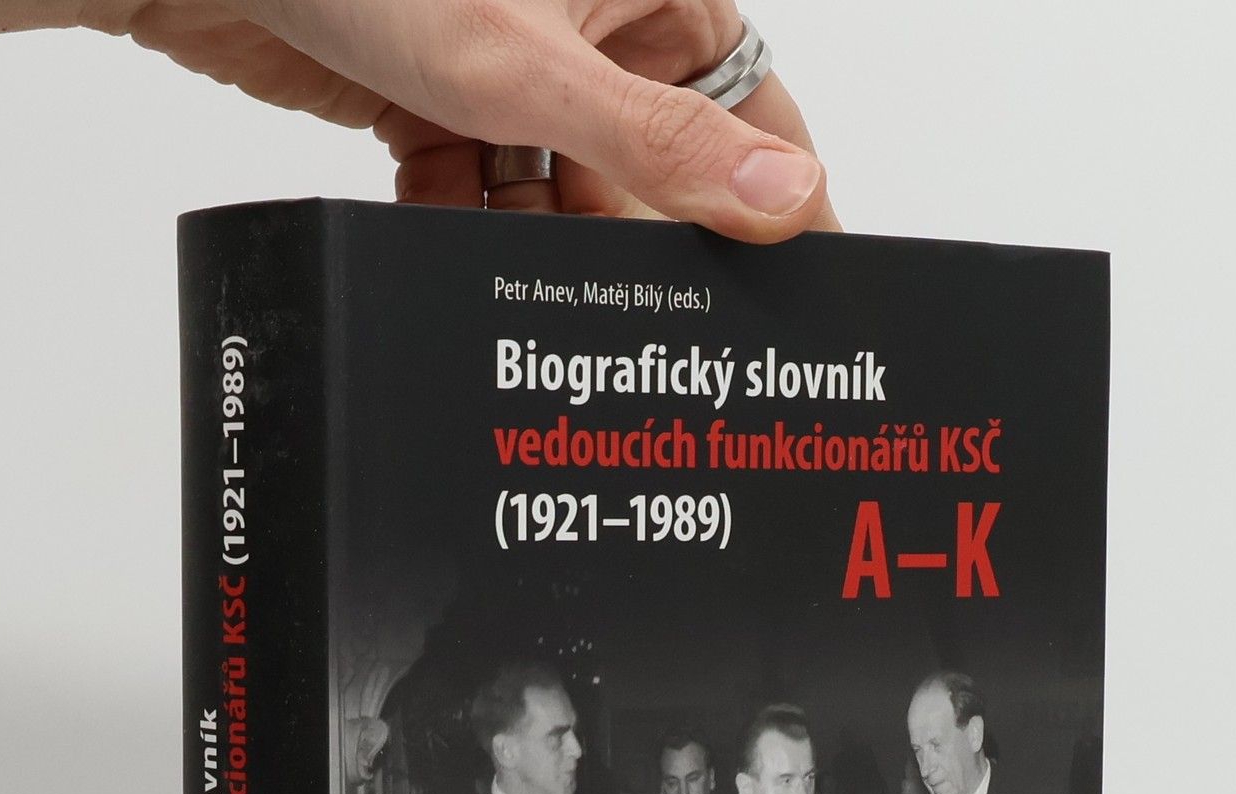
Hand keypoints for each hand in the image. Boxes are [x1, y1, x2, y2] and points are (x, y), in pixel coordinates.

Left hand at [84, 0, 833, 239]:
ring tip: (521, 283)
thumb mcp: (528, 64)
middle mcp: (587, 19)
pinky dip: (458, 223)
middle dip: (627, 239)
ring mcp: (510, 63)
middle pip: (647, 167)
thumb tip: (779, 202)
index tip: (797, 282)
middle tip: (642, 321)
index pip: (747, 104)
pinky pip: (479, 190)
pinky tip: (441, 234)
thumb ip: (655, 145)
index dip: (774, 194)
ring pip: (558, 190)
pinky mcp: (437, 101)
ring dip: (533, 241)